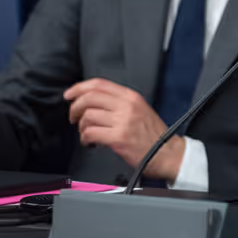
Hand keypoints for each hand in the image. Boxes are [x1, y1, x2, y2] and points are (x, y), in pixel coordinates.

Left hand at [63, 79, 184, 182]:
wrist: (167, 152)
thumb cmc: (154, 134)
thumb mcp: (140, 109)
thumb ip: (119, 102)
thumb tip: (92, 102)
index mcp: (131, 97)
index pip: (99, 84)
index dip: (79, 88)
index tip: (69, 94)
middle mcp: (127, 106)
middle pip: (89, 98)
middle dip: (75, 108)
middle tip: (73, 117)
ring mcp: (123, 121)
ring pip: (87, 116)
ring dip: (81, 126)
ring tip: (87, 133)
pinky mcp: (118, 138)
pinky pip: (90, 133)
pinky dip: (85, 139)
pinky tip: (91, 142)